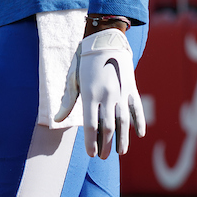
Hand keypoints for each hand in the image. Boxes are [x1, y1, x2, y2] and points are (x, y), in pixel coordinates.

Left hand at [54, 28, 145, 158]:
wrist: (106, 39)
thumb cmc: (85, 60)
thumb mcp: (74, 78)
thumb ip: (67, 100)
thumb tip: (57, 119)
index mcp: (90, 94)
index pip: (91, 125)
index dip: (91, 142)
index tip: (91, 154)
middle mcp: (107, 95)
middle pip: (108, 127)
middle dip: (106, 145)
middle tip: (102, 157)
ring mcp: (121, 92)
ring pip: (124, 122)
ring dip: (122, 139)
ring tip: (120, 152)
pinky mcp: (131, 88)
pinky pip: (137, 109)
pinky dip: (139, 122)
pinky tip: (139, 134)